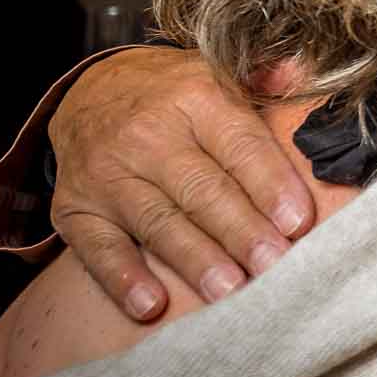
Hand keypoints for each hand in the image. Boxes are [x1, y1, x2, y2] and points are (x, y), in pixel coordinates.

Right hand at [48, 46, 315, 321]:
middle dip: (241, 231)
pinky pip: (98, 248)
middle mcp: (148, 134)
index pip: (239, 144)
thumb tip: (299, 72)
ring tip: (230, 290)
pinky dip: (122, 278)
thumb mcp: (220, 71)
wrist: (90, 93)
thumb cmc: (177, 96)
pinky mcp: (76, 209)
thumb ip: (265, 76)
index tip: (298, 221)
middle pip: (202, 190)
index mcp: (195, 97)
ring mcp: (107, 173)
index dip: (269, 183)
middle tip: (274, 265)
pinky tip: (151, 305)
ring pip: (158, 222)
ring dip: (196, 260)